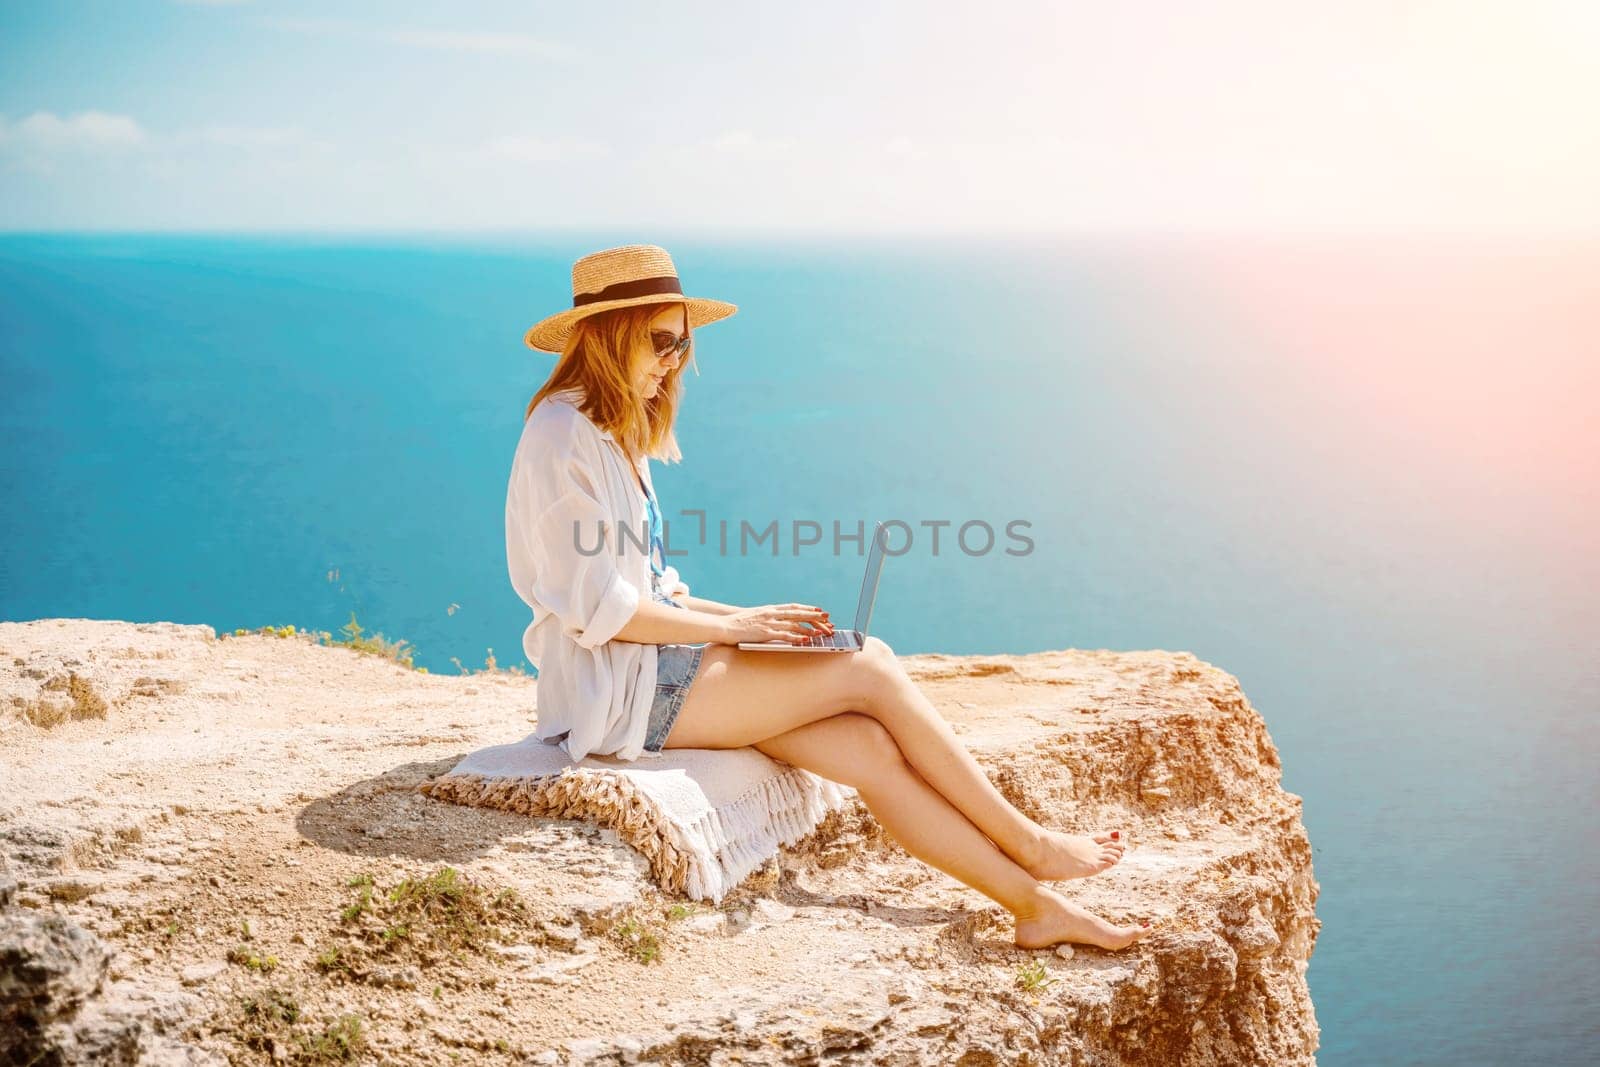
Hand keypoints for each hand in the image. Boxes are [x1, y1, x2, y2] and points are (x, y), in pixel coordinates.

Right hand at [717, 603, 832, 644]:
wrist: (723, 625)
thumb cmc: (738, 623)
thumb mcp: (755, 617)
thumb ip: (767, 618)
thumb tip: (777, 622)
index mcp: (770, 609)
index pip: (793, 607)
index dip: (807, 609)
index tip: (819, 610)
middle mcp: (772, 613)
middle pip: (798, 614)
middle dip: (814, 616)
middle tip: (828, 618)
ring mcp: (769, 623)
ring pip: (794, 625)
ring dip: (810, 629)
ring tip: (822, 632)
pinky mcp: (765, 633)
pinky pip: (784, 635)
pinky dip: (797, 638)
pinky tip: (806, 641)